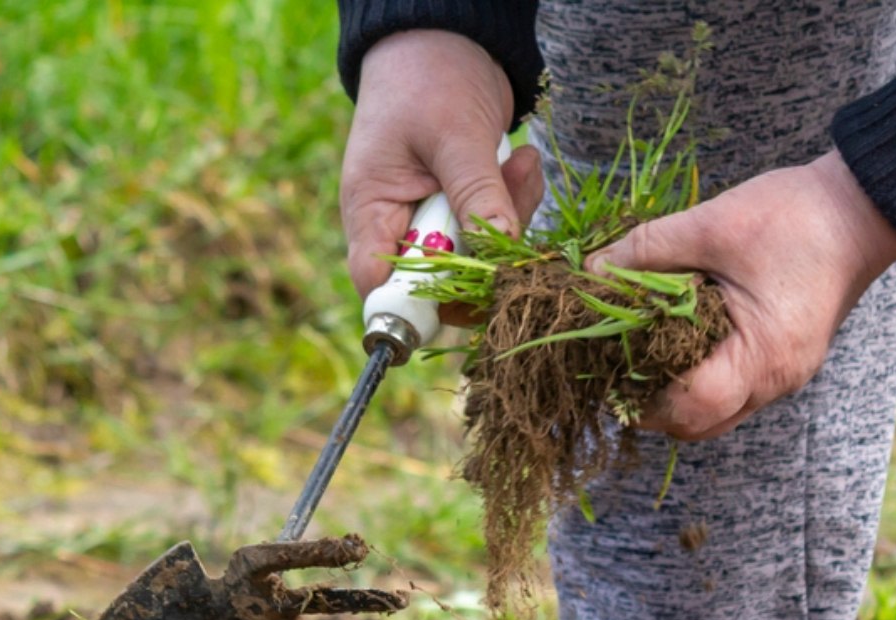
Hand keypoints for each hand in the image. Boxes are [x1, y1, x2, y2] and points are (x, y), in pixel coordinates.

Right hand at [343, 31, 544, 320]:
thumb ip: (476, 193)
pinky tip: (523, 162)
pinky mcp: (465, 209)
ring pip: (477, 258)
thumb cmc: (429, 75)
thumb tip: (499, 249)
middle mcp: (398, 224)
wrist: (448, 37)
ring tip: (522, 167)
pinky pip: (496, 231)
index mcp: (372, 211)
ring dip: (510, 222)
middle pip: (439, 281)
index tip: (468, 292)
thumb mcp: (454, 134)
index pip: (379, 285)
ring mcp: (434, 219)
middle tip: (512, 203)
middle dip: (485, 254)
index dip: (416, 305)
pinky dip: (517, 204)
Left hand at [592, 152, 895, 440]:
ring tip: (641, 354)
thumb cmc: (794, 214)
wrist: (861, 206)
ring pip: (716, 413)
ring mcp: (783, 377)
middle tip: (615, 364)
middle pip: (701, 424)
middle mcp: (776, 380)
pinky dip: (700, 377)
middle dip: (654, 404)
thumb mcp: (712, 225)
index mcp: (763, 354)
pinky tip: (676, 343)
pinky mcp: (784, 362)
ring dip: (677, 393)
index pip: (692, 407)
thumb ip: (647, 250)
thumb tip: (592, 272)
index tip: (608, 367)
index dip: (644, 396)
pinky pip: (733, 390)